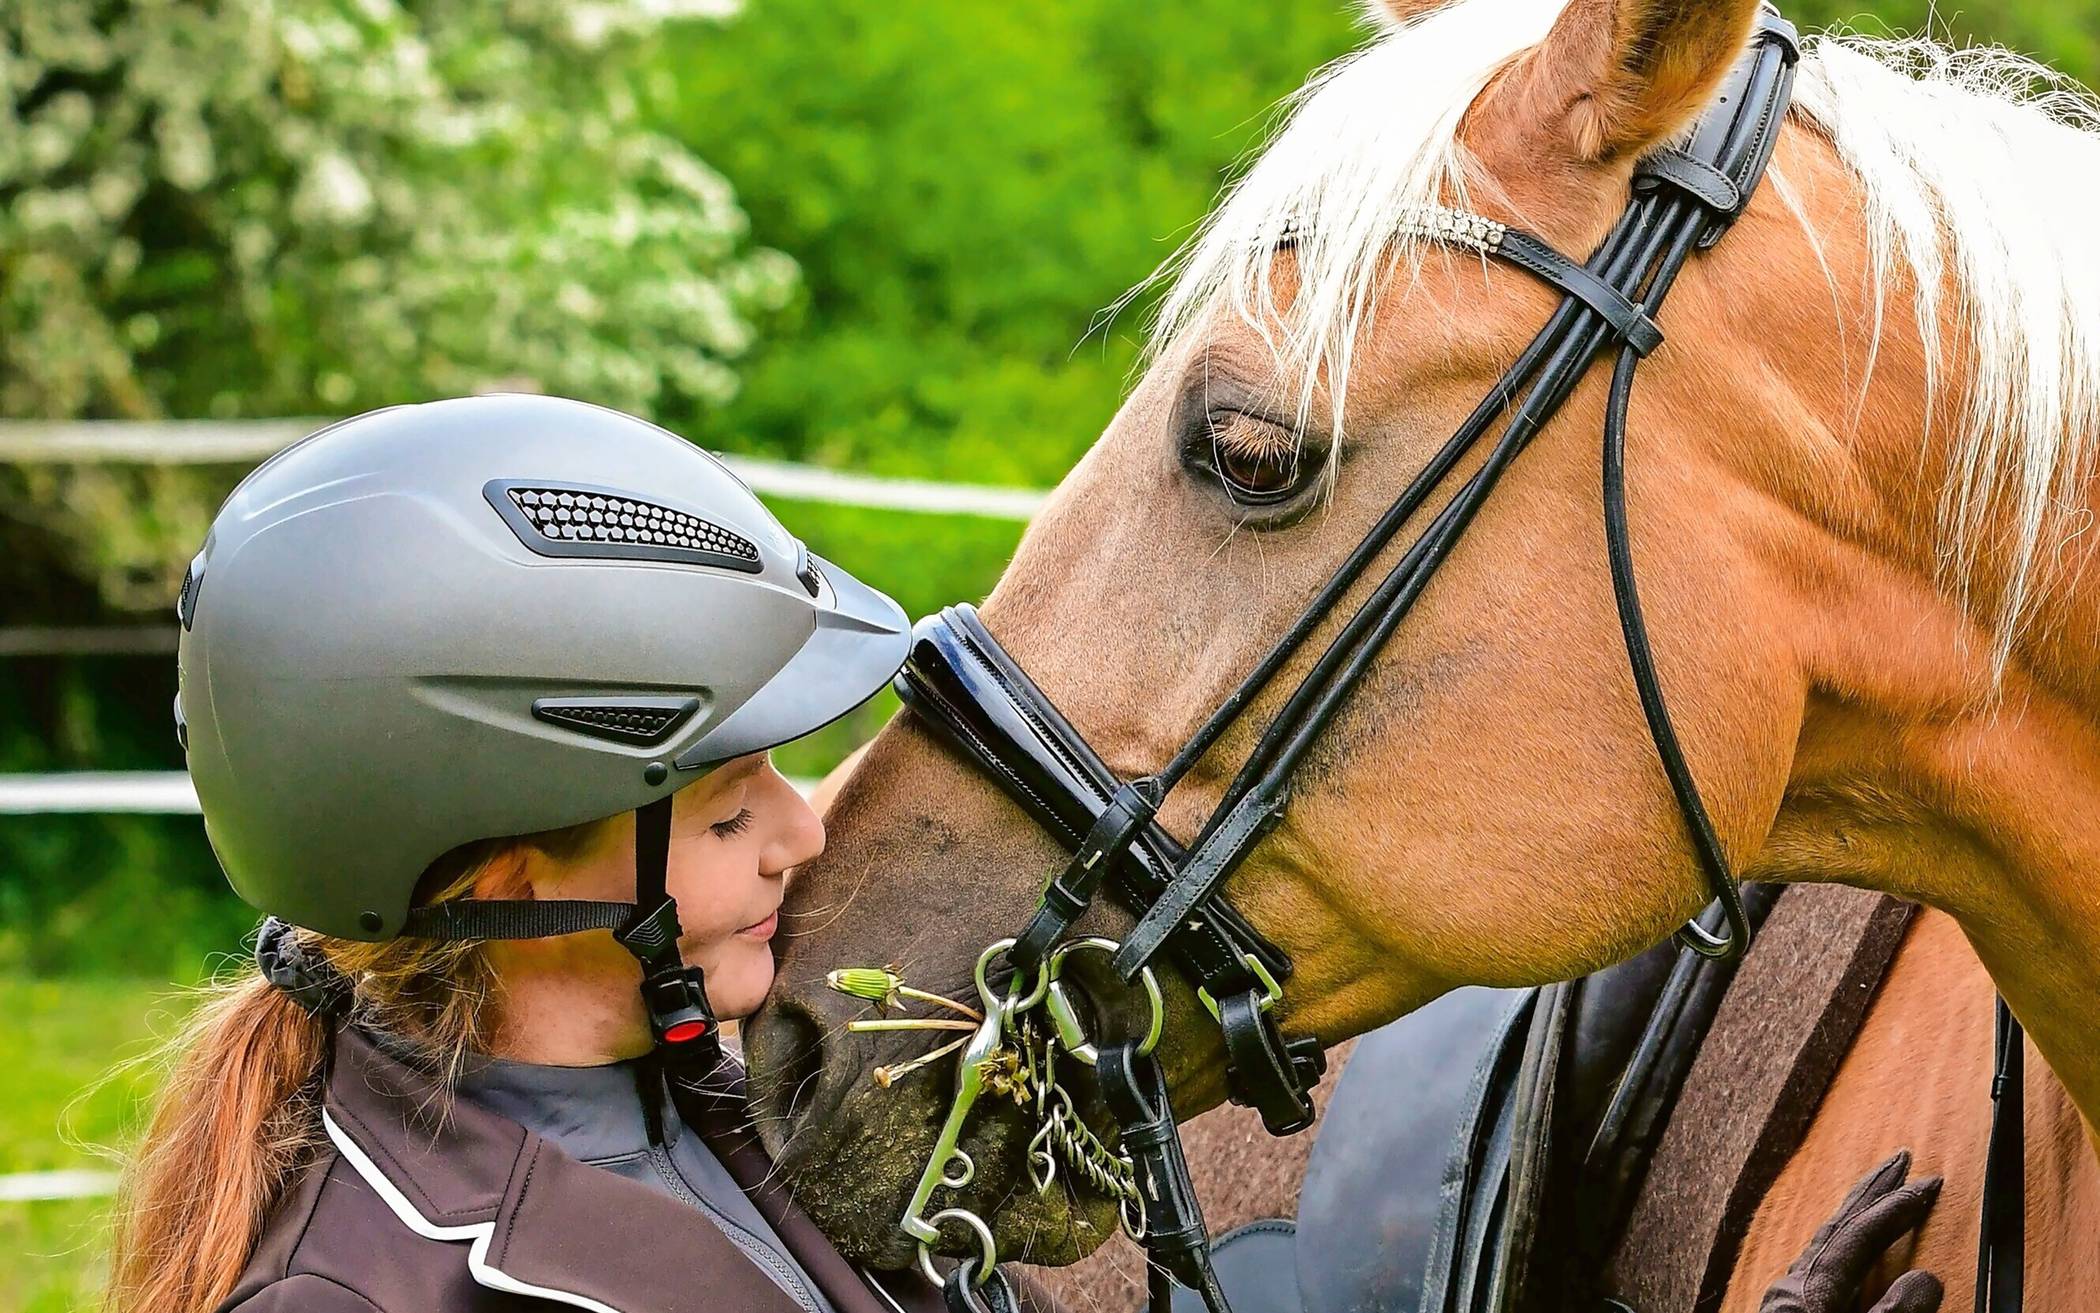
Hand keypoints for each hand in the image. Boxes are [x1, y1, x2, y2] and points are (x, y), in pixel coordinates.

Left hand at [1760, 1150, 1943, 1312]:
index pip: (1860, 1233)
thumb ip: (1894, 1312)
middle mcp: (1794, 1283)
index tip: (1929, 1182)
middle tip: (1901, 1158)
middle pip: (1838, 1223)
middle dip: (1873, 1190)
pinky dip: (1840, 1243)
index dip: (1896, 1206)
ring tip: (1878, 1194)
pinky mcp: (1785, 1312)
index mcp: (1811, 1287)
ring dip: (1856, 1214)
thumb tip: (1927, 1277)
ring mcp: (1786, 1296)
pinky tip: (1844, 1249)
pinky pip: (1816, 1262)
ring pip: (1824, 1240)